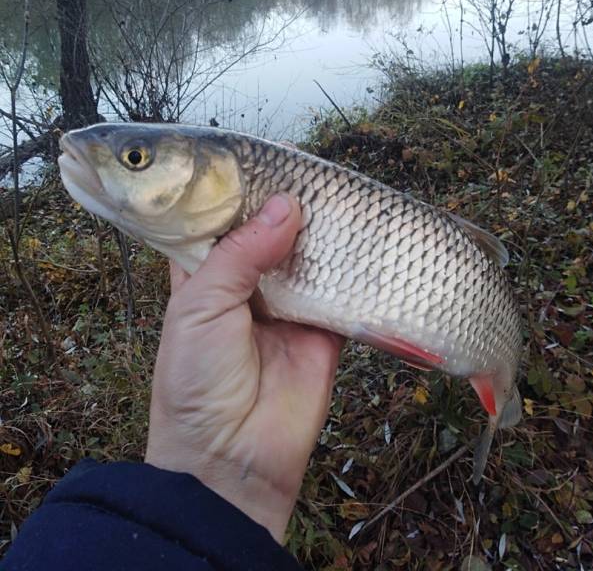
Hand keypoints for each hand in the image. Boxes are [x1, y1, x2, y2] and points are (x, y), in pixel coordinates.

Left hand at [145, 193, 343, 541]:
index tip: (267, 158)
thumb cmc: (196, 380)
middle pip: (273, 233)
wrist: (230, 461)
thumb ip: (240, 253)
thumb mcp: (201, 306)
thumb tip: (286, 205)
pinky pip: (345, 294)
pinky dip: (357, 271)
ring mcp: (290, 305)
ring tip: (346, 193)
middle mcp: (249, 284)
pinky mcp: (327, 330)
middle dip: (291, 205)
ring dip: (326, 232)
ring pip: (312, 257)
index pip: (223, 221)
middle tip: (315, 169)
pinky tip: (370, 239)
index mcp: (206, 273)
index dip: (241, 191)